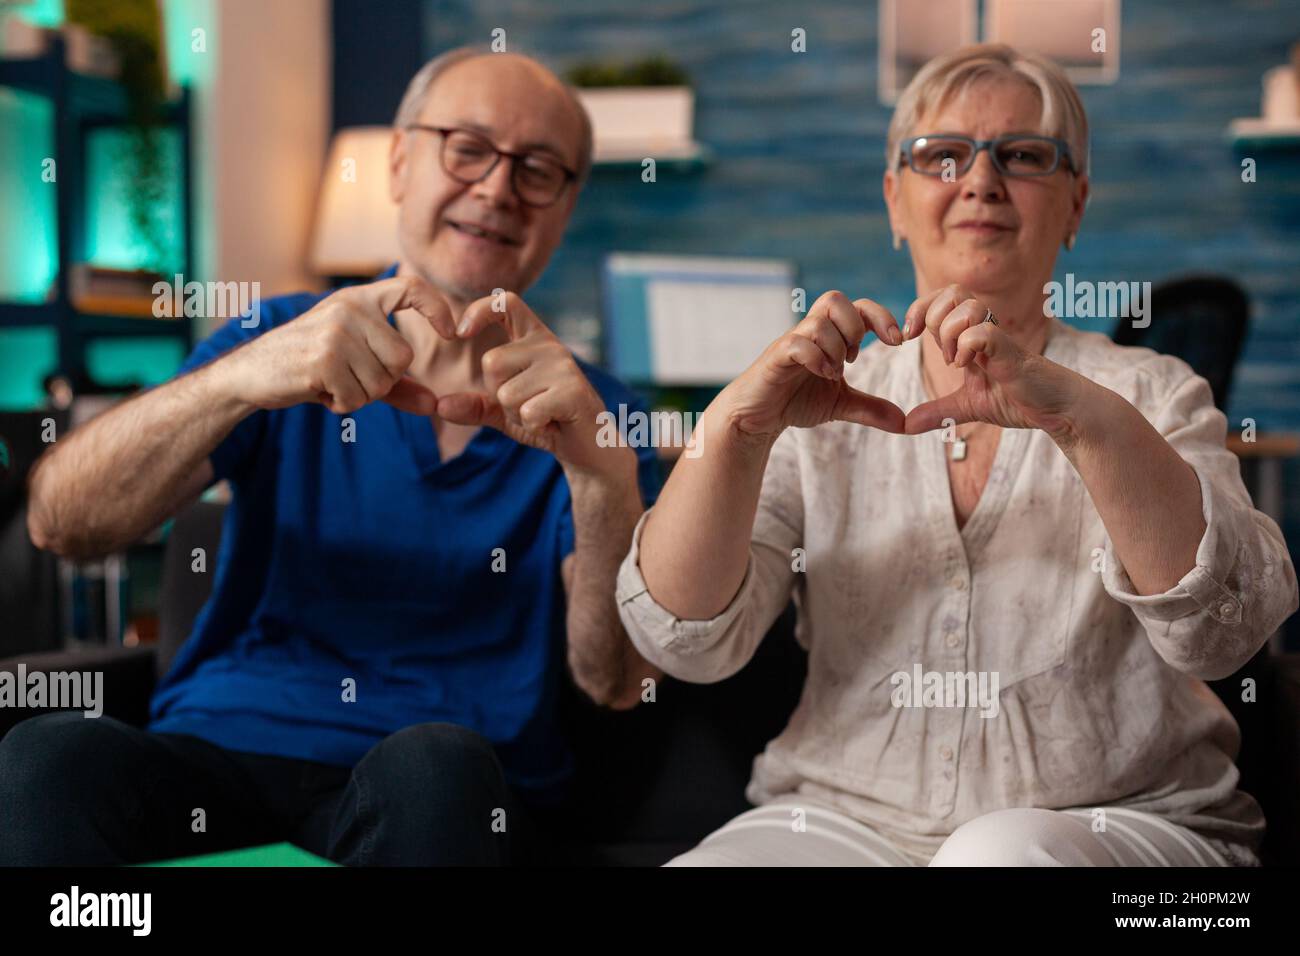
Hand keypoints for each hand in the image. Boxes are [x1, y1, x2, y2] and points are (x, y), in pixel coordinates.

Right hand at [222, 275, 455, 415]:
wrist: (250, 372)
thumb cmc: (307, 366)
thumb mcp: (355, 366)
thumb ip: (398, 384)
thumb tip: (434, 405)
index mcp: (359, 299)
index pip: (411, 288)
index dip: (437, 308)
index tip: (452, 332)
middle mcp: (349, 308)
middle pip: (403, 359)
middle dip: (382, 382)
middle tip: (348, 377)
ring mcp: (335, 332)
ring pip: (382, 383)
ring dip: (360, 396)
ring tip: (330, 381)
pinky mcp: (323, 360)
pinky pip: (358, 398)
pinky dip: (342, 405)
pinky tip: (319, 390)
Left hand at [435, 292, 617, 473]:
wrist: (589, 447)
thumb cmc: (546, 421)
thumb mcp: (505, 412)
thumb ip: (475, 406)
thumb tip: (440, 405)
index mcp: (534, 339)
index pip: (506, 302)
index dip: (479, 310)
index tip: (460, 332)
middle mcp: (549, 345)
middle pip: (492, 362)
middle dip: (498, 394)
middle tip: (527, 404)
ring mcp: (563, 366)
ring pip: (507, 392)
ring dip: (517, 414)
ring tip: (542, 415)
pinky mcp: (572, 391)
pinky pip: (527, 411)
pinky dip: (533, 426)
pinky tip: (552, 423)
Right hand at [717, 290, 906, 440]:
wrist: (758, 417)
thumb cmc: (795, 401)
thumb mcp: (841, 404)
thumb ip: (871, 409)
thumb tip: (904, 423)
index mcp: (829, 336)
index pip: (858, 307)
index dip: (881, 317)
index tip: (897, 342)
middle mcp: (810, 332)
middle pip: (835, 299)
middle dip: (854, 326)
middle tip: (854, 356)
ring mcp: (792, 342)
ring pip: (818, 321)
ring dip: (835, 347)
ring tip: (835, 373)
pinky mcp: (776, 357)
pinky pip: (797, 343)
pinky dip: (816, 358)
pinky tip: (822, 375)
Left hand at [901, 284, 1083, 439]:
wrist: (1057, 410)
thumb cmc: (1019, 399)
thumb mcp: (968, 406)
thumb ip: (938, 412)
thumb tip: (906, 425)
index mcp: (970, 335)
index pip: (940, 298)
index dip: (919, 309)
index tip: (908, 336)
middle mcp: (984, 329)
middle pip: (951, 292)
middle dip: (932, 318)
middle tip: (939, 351)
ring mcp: (998, 338)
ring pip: (967, 307)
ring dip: (950, 334)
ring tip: (957, 361)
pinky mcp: (1011, 352)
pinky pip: (983, 332)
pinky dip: (967, 347)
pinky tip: (968, 366)